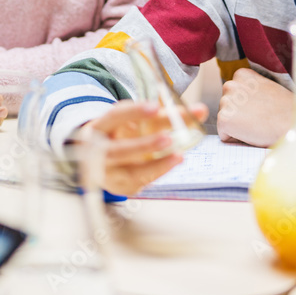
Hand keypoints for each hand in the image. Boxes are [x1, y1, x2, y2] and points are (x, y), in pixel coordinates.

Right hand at [78, 99, 208, 196]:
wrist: (100, 159)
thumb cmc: (122, 133)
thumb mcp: (133, 119)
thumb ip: (159, 113)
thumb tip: (196, 108)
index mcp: (99, 127)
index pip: (114, 117)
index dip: (133, 112)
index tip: (155, 107)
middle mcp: (99, 152)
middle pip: (121, 149)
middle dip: (145, 145)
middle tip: (169, 138)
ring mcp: (109, 173)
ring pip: (131, 172)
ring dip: (156, 164)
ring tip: (179, 155)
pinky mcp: (122, 187)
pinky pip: (142, 181)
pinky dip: (160, 171)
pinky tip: (175, 160)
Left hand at [217, 67, 292, 146]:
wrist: (293, 123)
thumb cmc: (286, 110)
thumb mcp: (268, 89)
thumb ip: (252, 91)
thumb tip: (244, 104)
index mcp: (242, 75)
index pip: (234, 95)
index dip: (247, 107)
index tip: (260, 109)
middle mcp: (231, 84)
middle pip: (227, 107)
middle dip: (239, 116)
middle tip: (259, 119)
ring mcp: (226, 101)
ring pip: (226, 121)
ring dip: (238, 127)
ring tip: (257, 125)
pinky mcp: (224, 118)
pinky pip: (224, 135)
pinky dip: (235, 138)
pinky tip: (252, 133)